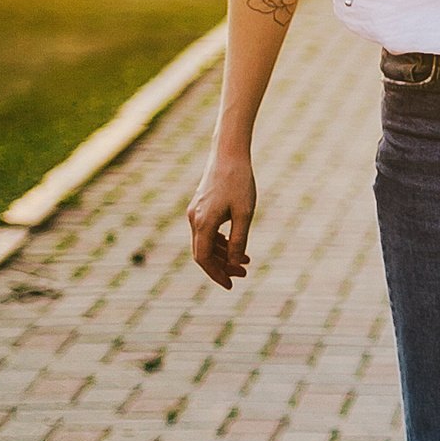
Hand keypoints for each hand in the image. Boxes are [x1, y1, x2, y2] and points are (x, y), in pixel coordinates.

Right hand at [187, 151, 257, 289]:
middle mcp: (194, 219)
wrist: (229, 155)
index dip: (216, 274)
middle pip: (203, 253)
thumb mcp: (244, 214)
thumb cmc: (239, 182)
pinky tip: (235, 246)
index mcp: (202, 223)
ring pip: (206, 242)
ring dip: (223, 254)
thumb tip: (234, 262)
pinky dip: (220, 242)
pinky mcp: (201, 206)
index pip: (203, 258)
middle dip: (222, 266)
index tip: (230, 285)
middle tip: (243, 275)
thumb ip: (239, 239)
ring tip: (245, 262)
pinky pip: (207, 231)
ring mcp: (195, 212)